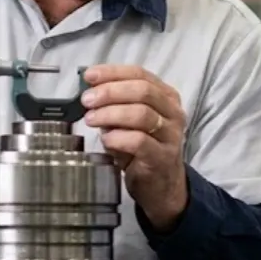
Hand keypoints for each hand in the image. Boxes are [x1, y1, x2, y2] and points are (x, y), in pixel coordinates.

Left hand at [82, 65, 187, 231]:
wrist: (162, 186)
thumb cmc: (143, 150)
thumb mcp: (128, 122)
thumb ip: (114, 105)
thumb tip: (89, 91)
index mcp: (166, 97)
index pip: (140, 74)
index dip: (113, 72)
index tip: (89, 76)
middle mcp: (173, 112)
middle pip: (143, 91)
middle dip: (110, 92)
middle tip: (87, 100)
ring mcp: (170, 135)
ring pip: (142, 114)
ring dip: (111, 113)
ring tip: (91, 119)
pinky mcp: (163, 157)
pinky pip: (139, 141)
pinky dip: (118, 137)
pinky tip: (106, 139)